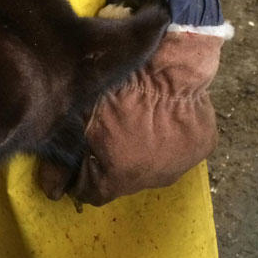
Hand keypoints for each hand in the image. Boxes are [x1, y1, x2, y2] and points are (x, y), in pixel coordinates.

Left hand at [39, 30, 223, 204]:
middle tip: (108, 133)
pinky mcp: (202, 147)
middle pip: (123, 180)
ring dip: (142, 151)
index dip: (82, 176)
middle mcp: (151, 179)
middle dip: (112, 162)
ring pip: (153, 166)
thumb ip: (66, 156)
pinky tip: (162, 117)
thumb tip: (56, 187)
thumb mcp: (79, 117)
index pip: (93, 192)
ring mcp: (181, 164)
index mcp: (118, 175)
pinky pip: (178, 149)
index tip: (81, 160)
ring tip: (136, 122)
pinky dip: (169, 138)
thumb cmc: (118, 86)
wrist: (168, 65)